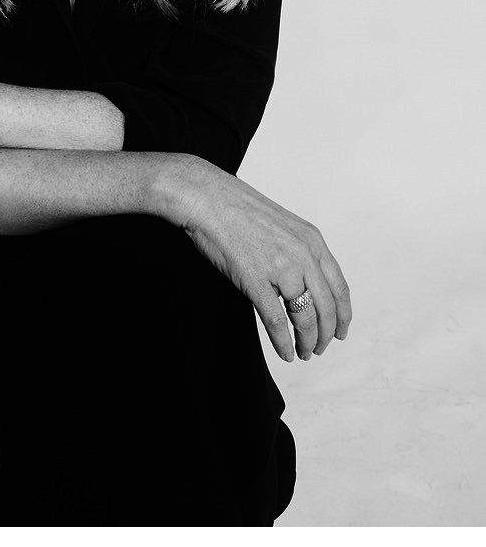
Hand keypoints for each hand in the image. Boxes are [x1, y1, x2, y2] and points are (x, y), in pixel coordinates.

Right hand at [157, 156, 351, 362]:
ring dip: (307, 341)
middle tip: (319, 348)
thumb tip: (306, 282)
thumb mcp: (283, 225)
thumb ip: (300, 251)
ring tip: (303, 353)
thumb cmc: (238, 209)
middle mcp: (303, 255)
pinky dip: (284, 343)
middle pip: (327, 308)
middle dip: (325, 335)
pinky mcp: (256, 280)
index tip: (340, 332)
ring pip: (306, 318)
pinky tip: (286, 353)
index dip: (343, 315)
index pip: (339, 287)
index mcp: (312, 241)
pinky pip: (277, 321)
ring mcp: (281, 268)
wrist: (207, 198)